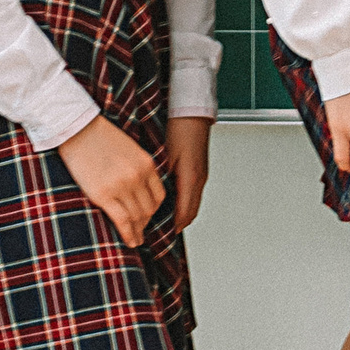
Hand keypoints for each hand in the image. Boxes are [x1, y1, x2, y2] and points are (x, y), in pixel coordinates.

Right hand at [61, 113, 166, 248]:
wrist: (78, 129)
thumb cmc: (99, 136)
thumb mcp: (129, 149)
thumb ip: (138, 167)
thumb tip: (139, 188)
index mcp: (146, 164)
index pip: (159, 195)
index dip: (154, 209)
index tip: (148, 216)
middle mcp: (138, 177)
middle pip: (149, 209)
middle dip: (145, 222)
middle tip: (141, 230)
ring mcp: (122, 187)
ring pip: (137, 217)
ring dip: (138, 231)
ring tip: (136, 240)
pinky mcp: (104, 195)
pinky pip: (122, 220)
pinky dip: (128, 234)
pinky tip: (130, 241)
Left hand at [166, 114, 212, 229]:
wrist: (192, 113)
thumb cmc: (179, 129)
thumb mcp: (165, 156)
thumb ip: (159, 179)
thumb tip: (149, 198)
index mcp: (191, 178)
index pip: (183, 213)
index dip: (172, 227)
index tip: (159, 235)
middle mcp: (199, 179)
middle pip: (190, 213)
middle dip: (177, 225)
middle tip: (160, 233)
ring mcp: (201, 175)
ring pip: (192, 205)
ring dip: (180, 215)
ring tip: (164, 221)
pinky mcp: (199, 170)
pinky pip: (192, 194)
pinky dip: (182, 203)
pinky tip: (170, 202)